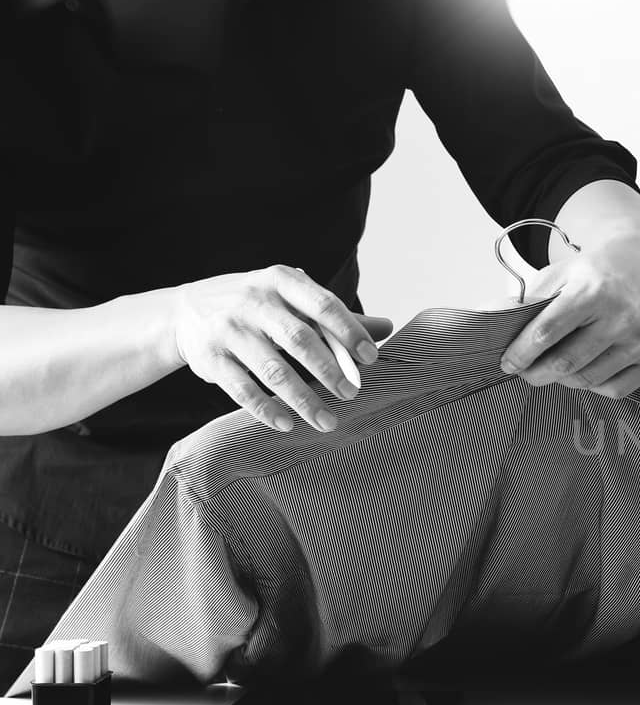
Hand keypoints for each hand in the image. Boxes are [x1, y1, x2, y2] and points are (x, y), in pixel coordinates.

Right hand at [167, 265, 392, 431]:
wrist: (186, 312)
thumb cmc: (257, 306)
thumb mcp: (292, 300)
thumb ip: (335, 317)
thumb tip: (388, 326)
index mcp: (281, 281)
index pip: (323, 304)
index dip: (349, 332)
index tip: (370, 358)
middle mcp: (254, 302)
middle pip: (299, 340)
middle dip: (329, 371)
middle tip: (351, 394)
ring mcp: (230, 330)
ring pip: (272, 370)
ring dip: (303, 400)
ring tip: (327, 421)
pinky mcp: (211, 358)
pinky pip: (242, 389)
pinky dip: (266, 409)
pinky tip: (287, 424)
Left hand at [500, 232, 639, 398]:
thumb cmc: (595, 272)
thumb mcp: (558, 276)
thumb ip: (525, 301)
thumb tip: (487, 317)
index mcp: (593, 291)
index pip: (546, 334)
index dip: (521, 354)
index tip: (508, 363)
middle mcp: (622, 316)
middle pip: (566, 364)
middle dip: (536, 373)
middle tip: (526, 371)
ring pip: (588, 380)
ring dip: (564, 379)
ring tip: (557, 367)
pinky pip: (615, 389)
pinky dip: (594, 386)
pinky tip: (588, 369)